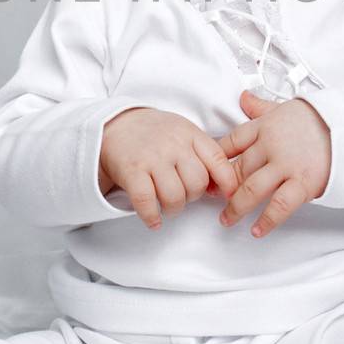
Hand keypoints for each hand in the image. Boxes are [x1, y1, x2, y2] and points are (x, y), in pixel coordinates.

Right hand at [98, 107, 239, 230]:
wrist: (115, 123)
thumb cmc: (155, 133)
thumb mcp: (183, 132)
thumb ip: (203, 154)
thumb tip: (222, 188)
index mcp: (190, 134)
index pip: (218, 160)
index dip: (227, 183)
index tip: (228, 196)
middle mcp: (173, 144)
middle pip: (197, 183)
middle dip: (193, 196)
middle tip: (182, 194)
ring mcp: (152, 157)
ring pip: (175, 196)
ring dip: (173, 209)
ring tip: (167, 206)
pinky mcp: (131, 171)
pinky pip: (147, 201)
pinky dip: (152, 216)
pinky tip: (153, 220)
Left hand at [215, 89, 331, 237]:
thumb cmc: (319, 120)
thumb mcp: (285, 108)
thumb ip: (261, 107)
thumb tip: (243, 98)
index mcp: (264, 126)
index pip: (230, 143)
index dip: (215, 160)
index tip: (207, 172)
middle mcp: (270, 145)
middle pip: (237, 169)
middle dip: (223, 188)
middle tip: (214, 201)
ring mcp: (286, 165)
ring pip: (250, 189)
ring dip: (235, 208)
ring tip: (227, 220)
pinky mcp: (303, 182)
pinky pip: (279, 205)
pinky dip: (266, 220)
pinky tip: (257, 230)